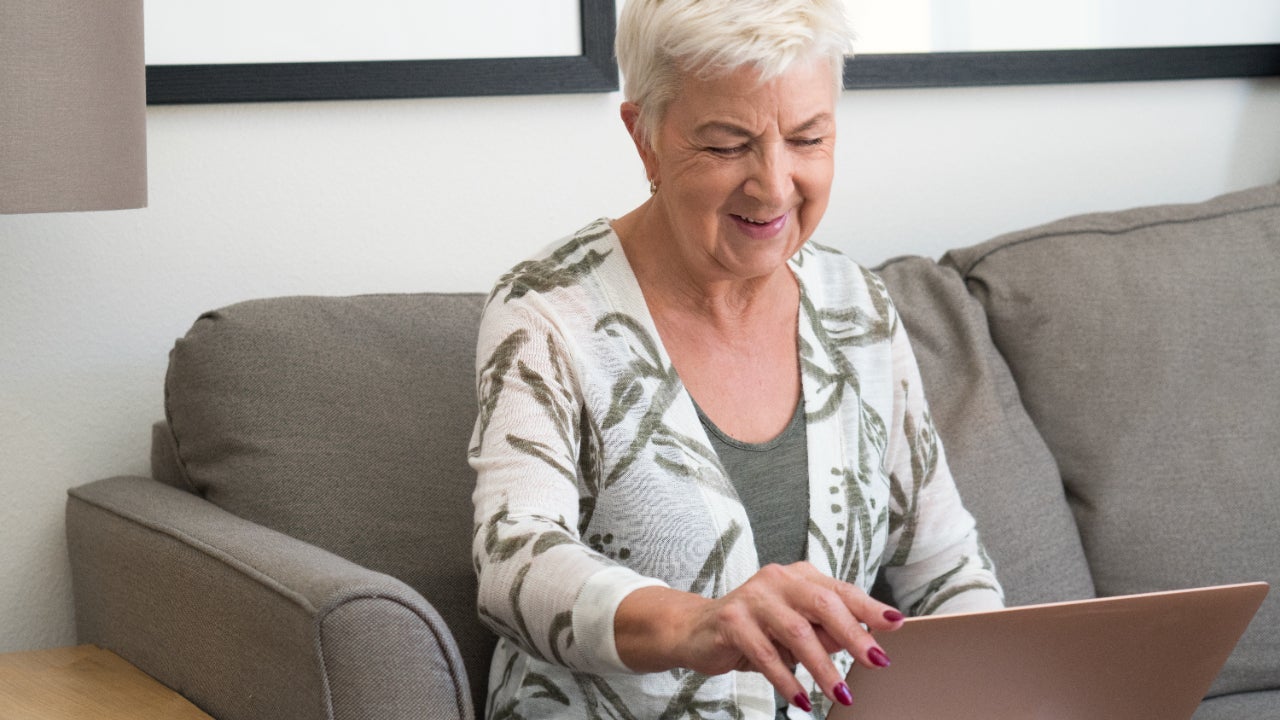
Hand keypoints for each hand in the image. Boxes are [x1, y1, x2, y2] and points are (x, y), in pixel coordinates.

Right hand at [615, 562, 903, 709]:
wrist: (696, 630)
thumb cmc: (756, 628)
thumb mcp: (795, 628)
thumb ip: (826, 631)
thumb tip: (866, 642)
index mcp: (799, 576)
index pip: (841, 590)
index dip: (869, 608)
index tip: (896, 625)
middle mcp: (777, 579)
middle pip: (823, 604)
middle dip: (853, 636)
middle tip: (876, 663)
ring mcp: (752, 597)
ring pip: (796, 631)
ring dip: (822, 668)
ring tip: (840, 694)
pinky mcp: (731, 619)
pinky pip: (765, 653)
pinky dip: (786, 679)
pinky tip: (800, 699)